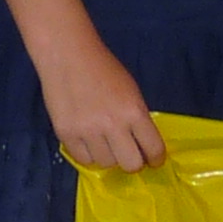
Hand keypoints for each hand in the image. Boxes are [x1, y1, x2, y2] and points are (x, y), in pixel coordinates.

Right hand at [40, 31, 162, 171]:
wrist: (68, 56)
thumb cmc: (103, 69)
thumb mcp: (131, 92)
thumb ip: (137, 119)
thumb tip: (143, 146)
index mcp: (134, 111)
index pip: (153, 149)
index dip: (156, 158)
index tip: (153, 160)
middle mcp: (112, 125)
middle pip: (131, 165)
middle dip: (133, 162)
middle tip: (128, 153)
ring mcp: (87, 131)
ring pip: (106, 164)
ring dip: (108, 156)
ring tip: (104, 141)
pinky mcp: (66, 134)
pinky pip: (83, 160)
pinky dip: (88, 154)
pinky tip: (88, 141)